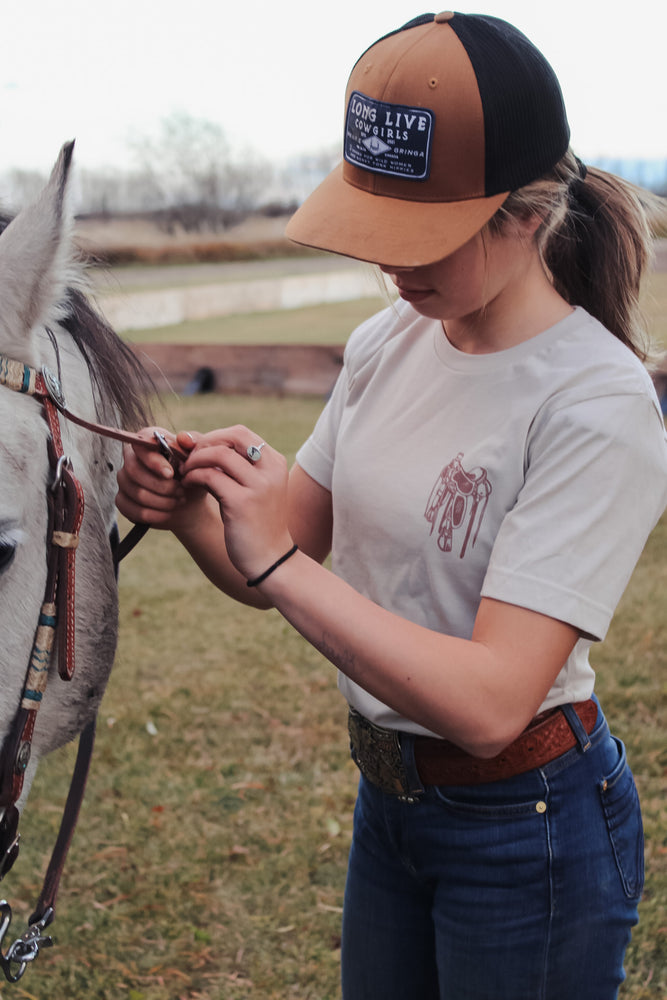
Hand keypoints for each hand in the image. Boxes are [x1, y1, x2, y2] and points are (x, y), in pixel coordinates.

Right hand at [116, 427, 202, 529]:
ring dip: (163, 501)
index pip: (139, 445)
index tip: (170, 474)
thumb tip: (184, 438)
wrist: (188, 500)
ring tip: (179, 500)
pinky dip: (155, 514)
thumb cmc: (191, 474)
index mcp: (148, 442)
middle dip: (162, 486)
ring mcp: (124, 480)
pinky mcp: (122, 500)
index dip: (153, 461)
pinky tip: (168, 512)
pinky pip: (133, 510)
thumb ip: (194, 444)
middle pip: (134, 471)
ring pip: (137, 493)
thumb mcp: (197, 458)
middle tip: (180, 491)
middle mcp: (131, 458)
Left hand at [180, 424, 292, 580]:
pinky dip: (194, 476)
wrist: (270, 559)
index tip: (198, 451)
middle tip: (190, 458)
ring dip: (196, 459)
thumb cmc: (256, 523)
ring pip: (219, 454)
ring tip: (186, 472)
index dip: (215, 437)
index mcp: (275, 463)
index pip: (241, 433)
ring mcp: (259, 486)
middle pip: (233, 436)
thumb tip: (197, 441)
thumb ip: (233, 466)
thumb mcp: (252, 489)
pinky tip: (188, 485)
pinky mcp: (242, 502)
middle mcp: (271, 470)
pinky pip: (210, 476)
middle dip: (206, 443)